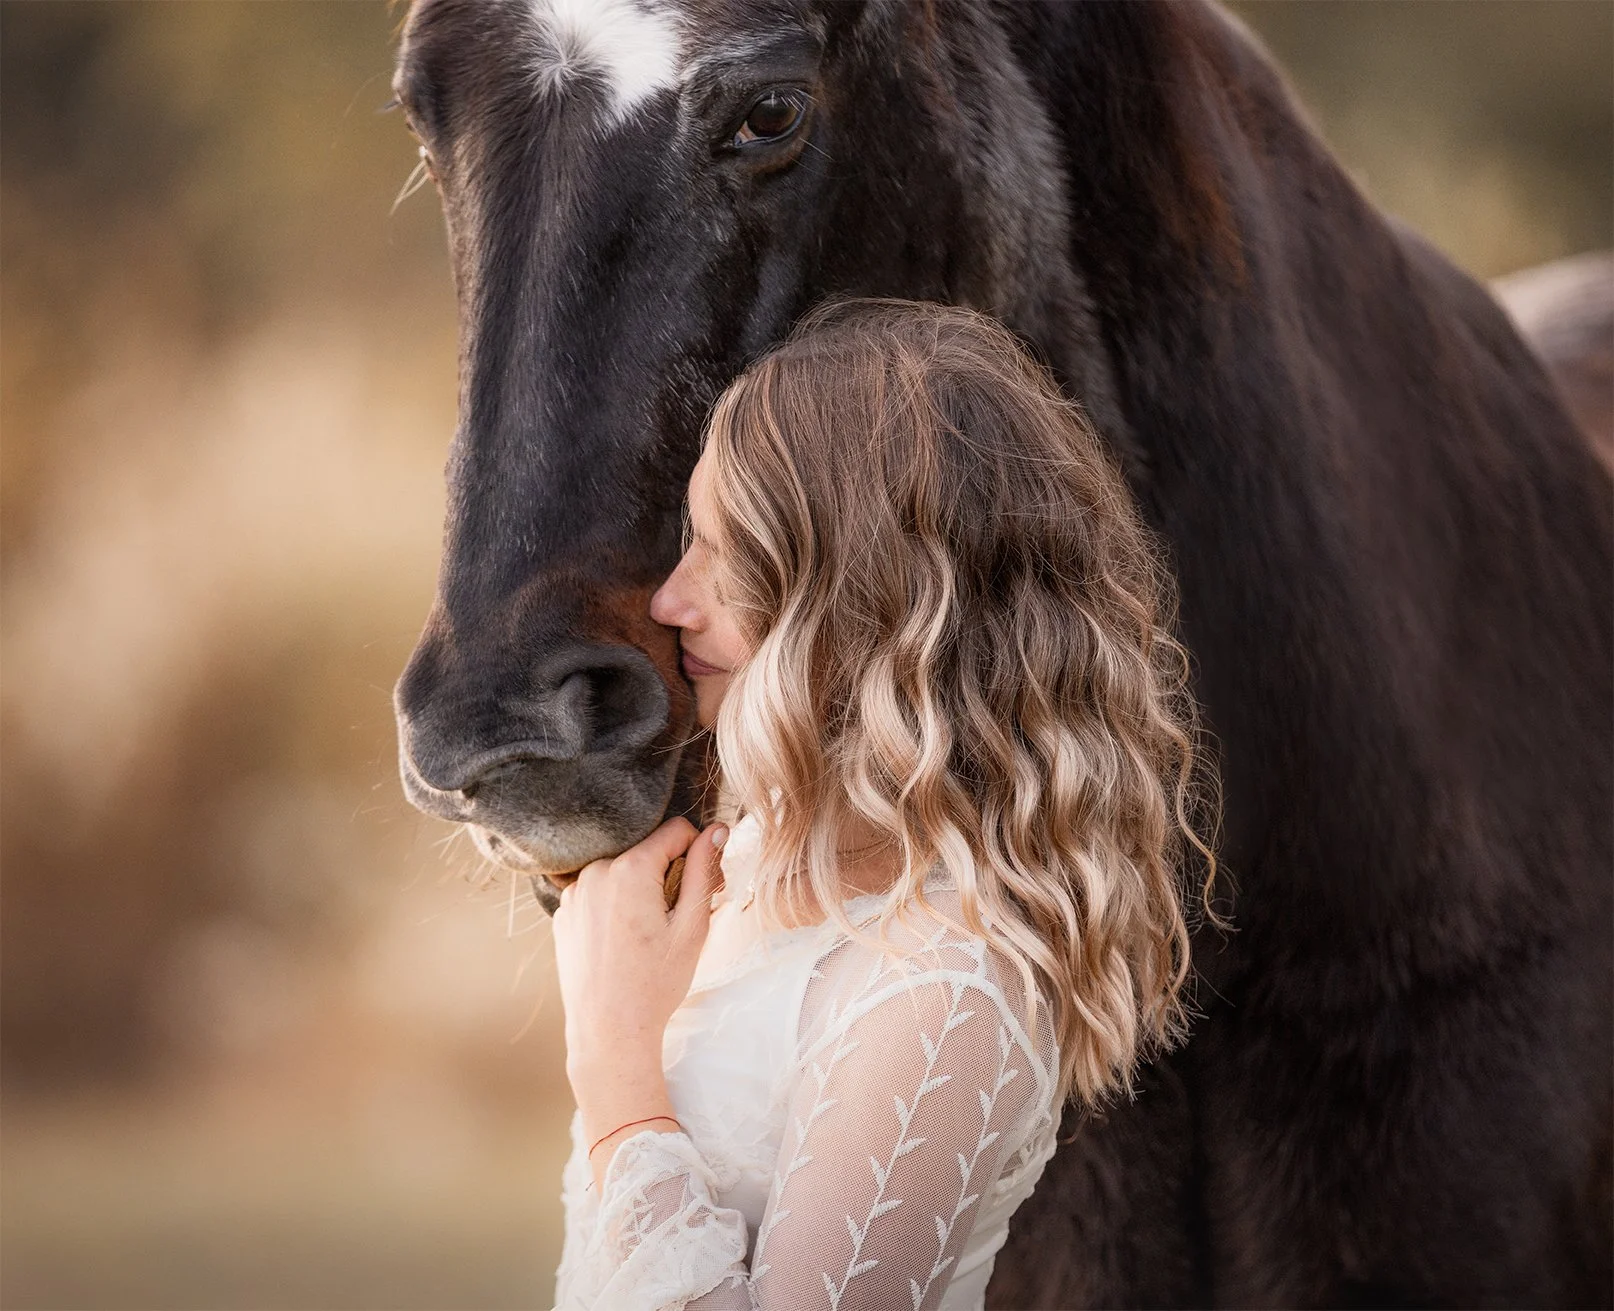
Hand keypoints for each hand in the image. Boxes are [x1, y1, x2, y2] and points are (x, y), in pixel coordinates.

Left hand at [552, 817, 728, 1177]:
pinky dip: (613, 906)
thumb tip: (716, 830)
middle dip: (666, 873)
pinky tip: (621, 942)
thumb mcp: (692, 925)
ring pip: (620, 872)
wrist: (608, 1030)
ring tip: (646, 934)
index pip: (675, 830)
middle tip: (676, 917)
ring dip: (638, 889)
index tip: (701, 883)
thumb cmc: (656, 982)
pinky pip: (597, 893)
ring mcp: (574, 893)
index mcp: (631, 869)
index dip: (696, 850)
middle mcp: (596, 871)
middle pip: (645, 851)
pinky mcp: (563, 914)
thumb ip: (704, 870)